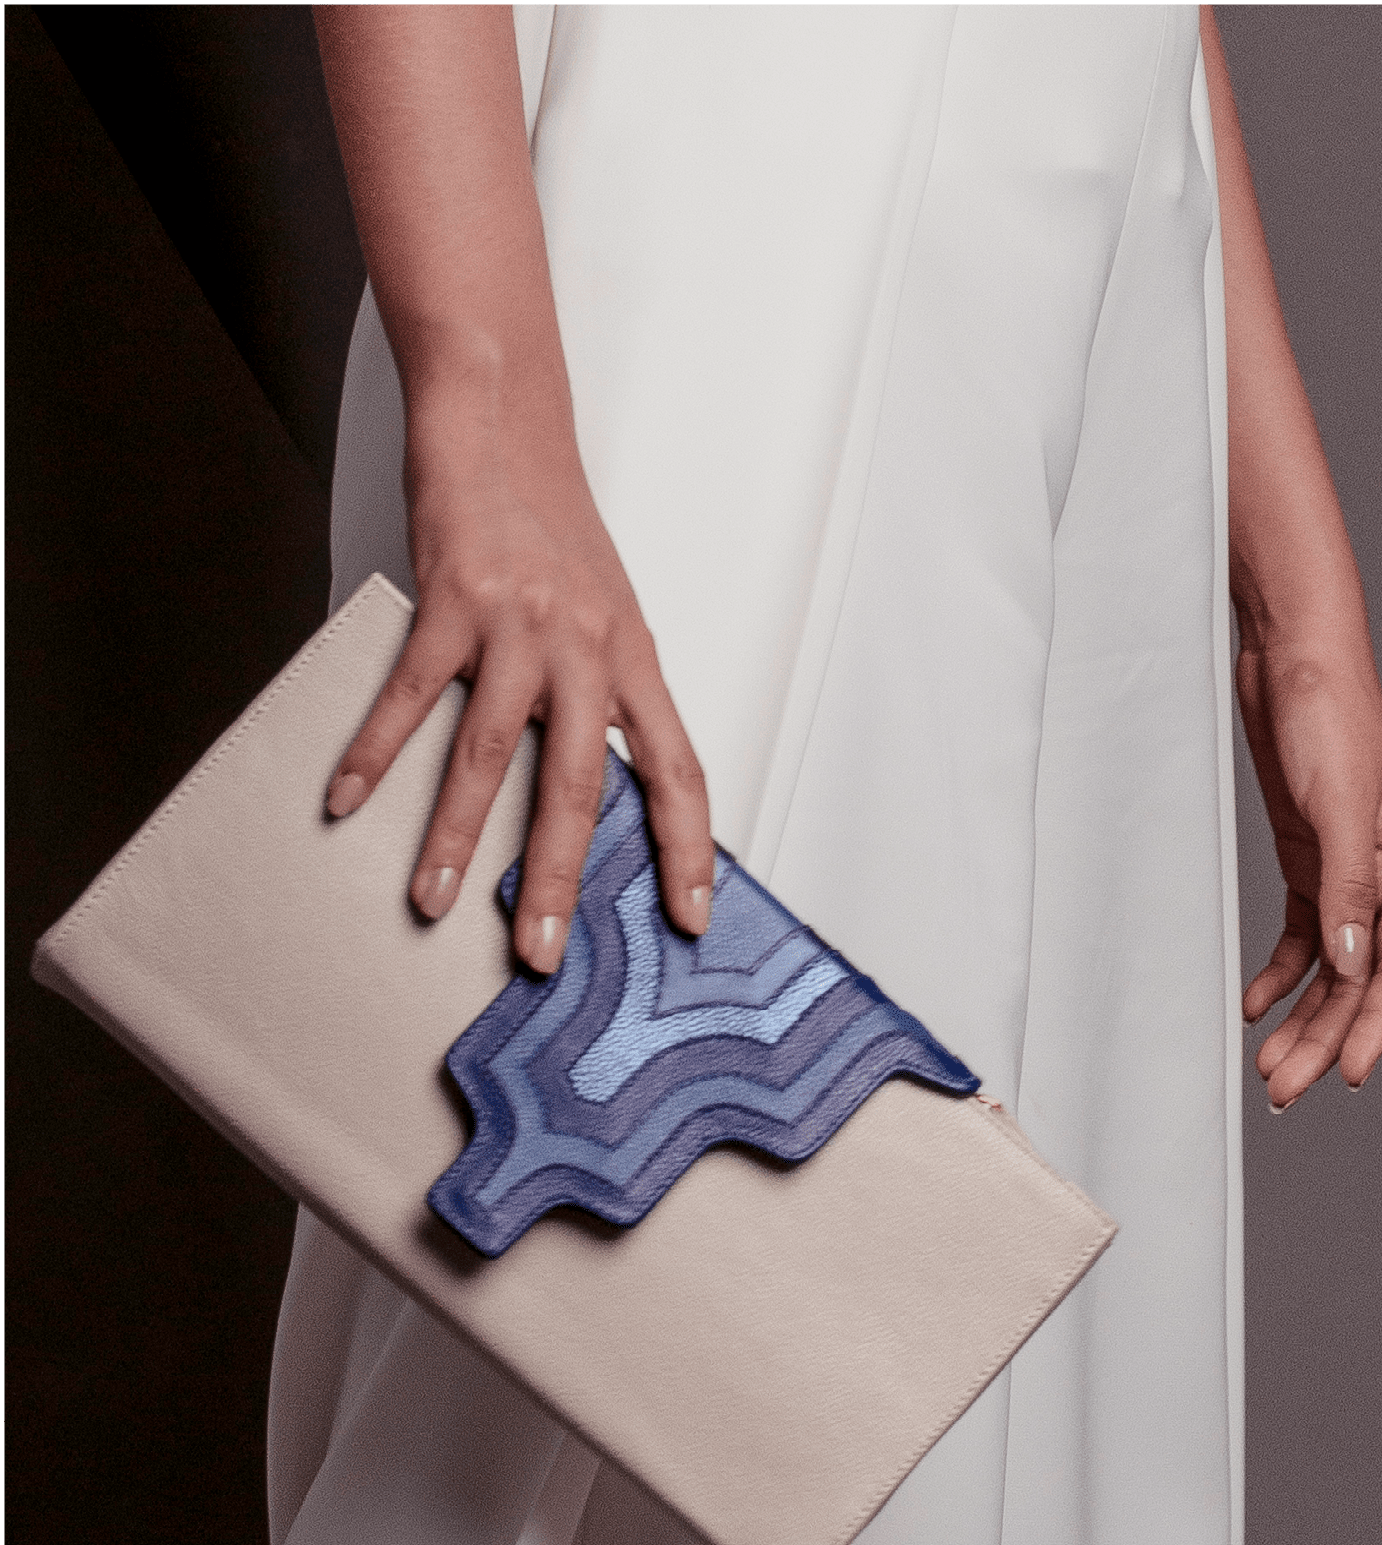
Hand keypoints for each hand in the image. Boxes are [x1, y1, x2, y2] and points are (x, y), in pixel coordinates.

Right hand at [323, 381, 713, 973]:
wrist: (503, 413)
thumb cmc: (550, 522)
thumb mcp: (602, 612)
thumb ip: (599, 694)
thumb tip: (585, 788)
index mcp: (633, 659)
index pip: (678, 770)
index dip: (688, 849)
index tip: (691, 917)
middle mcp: (588, 646)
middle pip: (582, 783)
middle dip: (557, 877)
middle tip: (538, 952)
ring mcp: (521, 622)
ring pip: (491, 751)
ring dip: (457, 835)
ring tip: (433, 901)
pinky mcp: (454, 595)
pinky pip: (411, 692)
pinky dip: (375, 750)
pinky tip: (347, 798)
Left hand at [1237, 628, 1381, 1107]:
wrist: (1292, 658)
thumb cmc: (1330, 716)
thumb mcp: (1340, 804)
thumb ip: (1347, 885)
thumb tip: (1351, 965)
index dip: (1374, 1029)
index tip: (1343, 1077)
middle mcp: (1380, 879)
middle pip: (1358, 983)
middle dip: (1324, 1040)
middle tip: (1283, 1091)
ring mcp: (1342, 872)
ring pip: (1328, 969)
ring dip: (1301, 1019)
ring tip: (1268, 1066)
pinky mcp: (1307, 859)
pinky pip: (1301, 937)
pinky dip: (1279, 975)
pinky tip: (1255, 1005)